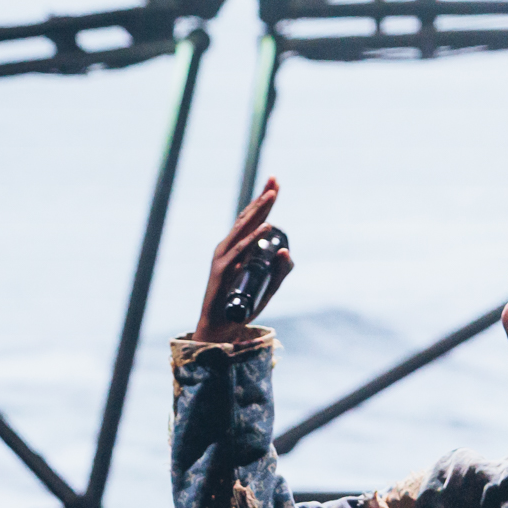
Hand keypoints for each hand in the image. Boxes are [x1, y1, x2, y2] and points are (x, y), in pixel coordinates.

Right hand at [195, 177, 293, 342]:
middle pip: (247, 218)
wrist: (219, 327)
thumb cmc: (240, 305)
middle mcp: (228, 247)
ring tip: (271, 197)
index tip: (274, 183)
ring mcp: (223, 258)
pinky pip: (239, 252)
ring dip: (258, 212)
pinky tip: (264, 228)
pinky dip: (252, 239)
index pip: (251, 220)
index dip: (262, 201)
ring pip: (242, 230)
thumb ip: (279, 271)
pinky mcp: (221, 271)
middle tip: (274, 180)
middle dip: (262, 199)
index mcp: (237, 248)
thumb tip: (287, 251)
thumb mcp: (266, 287)